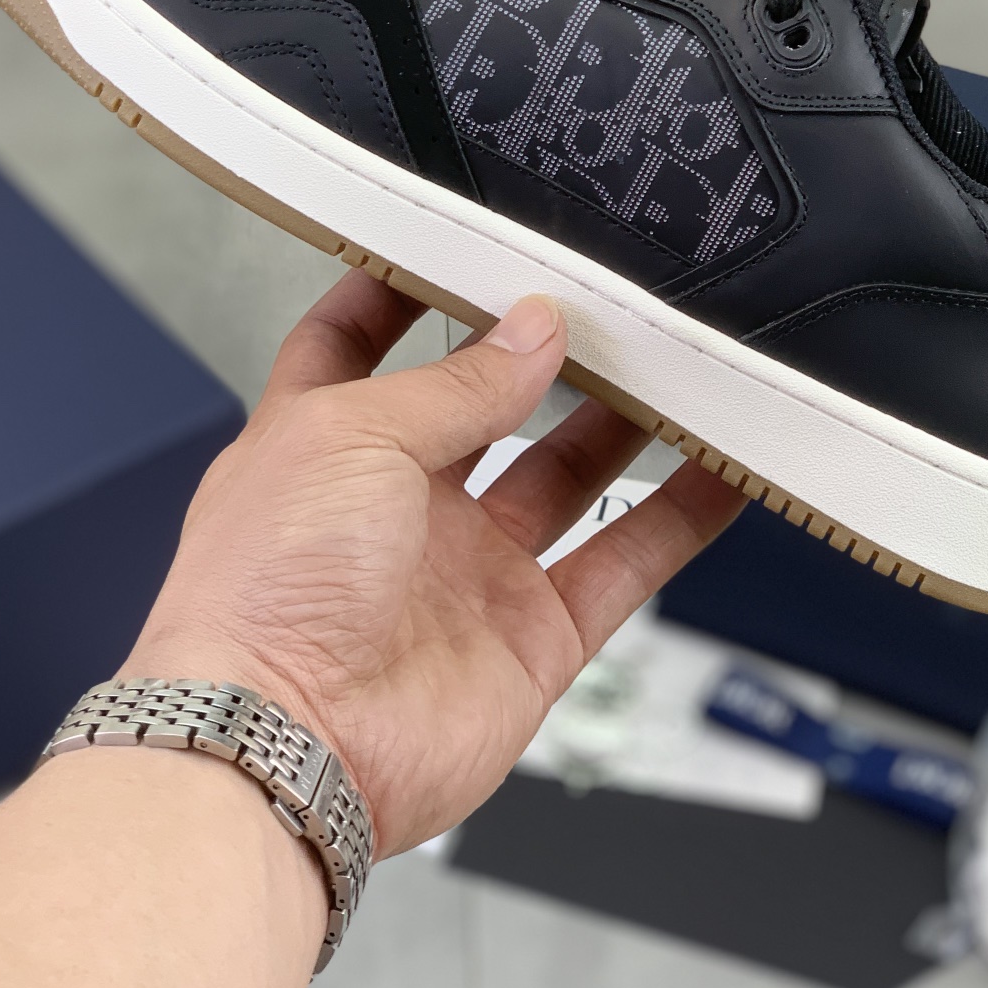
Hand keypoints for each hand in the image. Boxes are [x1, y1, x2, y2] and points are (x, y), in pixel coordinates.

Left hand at [126, 272, 744, 856]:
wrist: (284, 744)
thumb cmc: (262, 592)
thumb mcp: (352, 434)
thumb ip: (456, 383)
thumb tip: (532, 331)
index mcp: (324, 442)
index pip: (355, 343)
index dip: (402, 293)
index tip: (463, 243)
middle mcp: (394, 507)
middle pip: (487, 407)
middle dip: (544, 355)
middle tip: (609, 302)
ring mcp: (466, 574)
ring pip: (567, 477)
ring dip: (625, 424)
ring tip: (681, 362)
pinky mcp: (530, 639)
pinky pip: (622, 566)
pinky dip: (679, 520)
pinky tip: (725, 471)